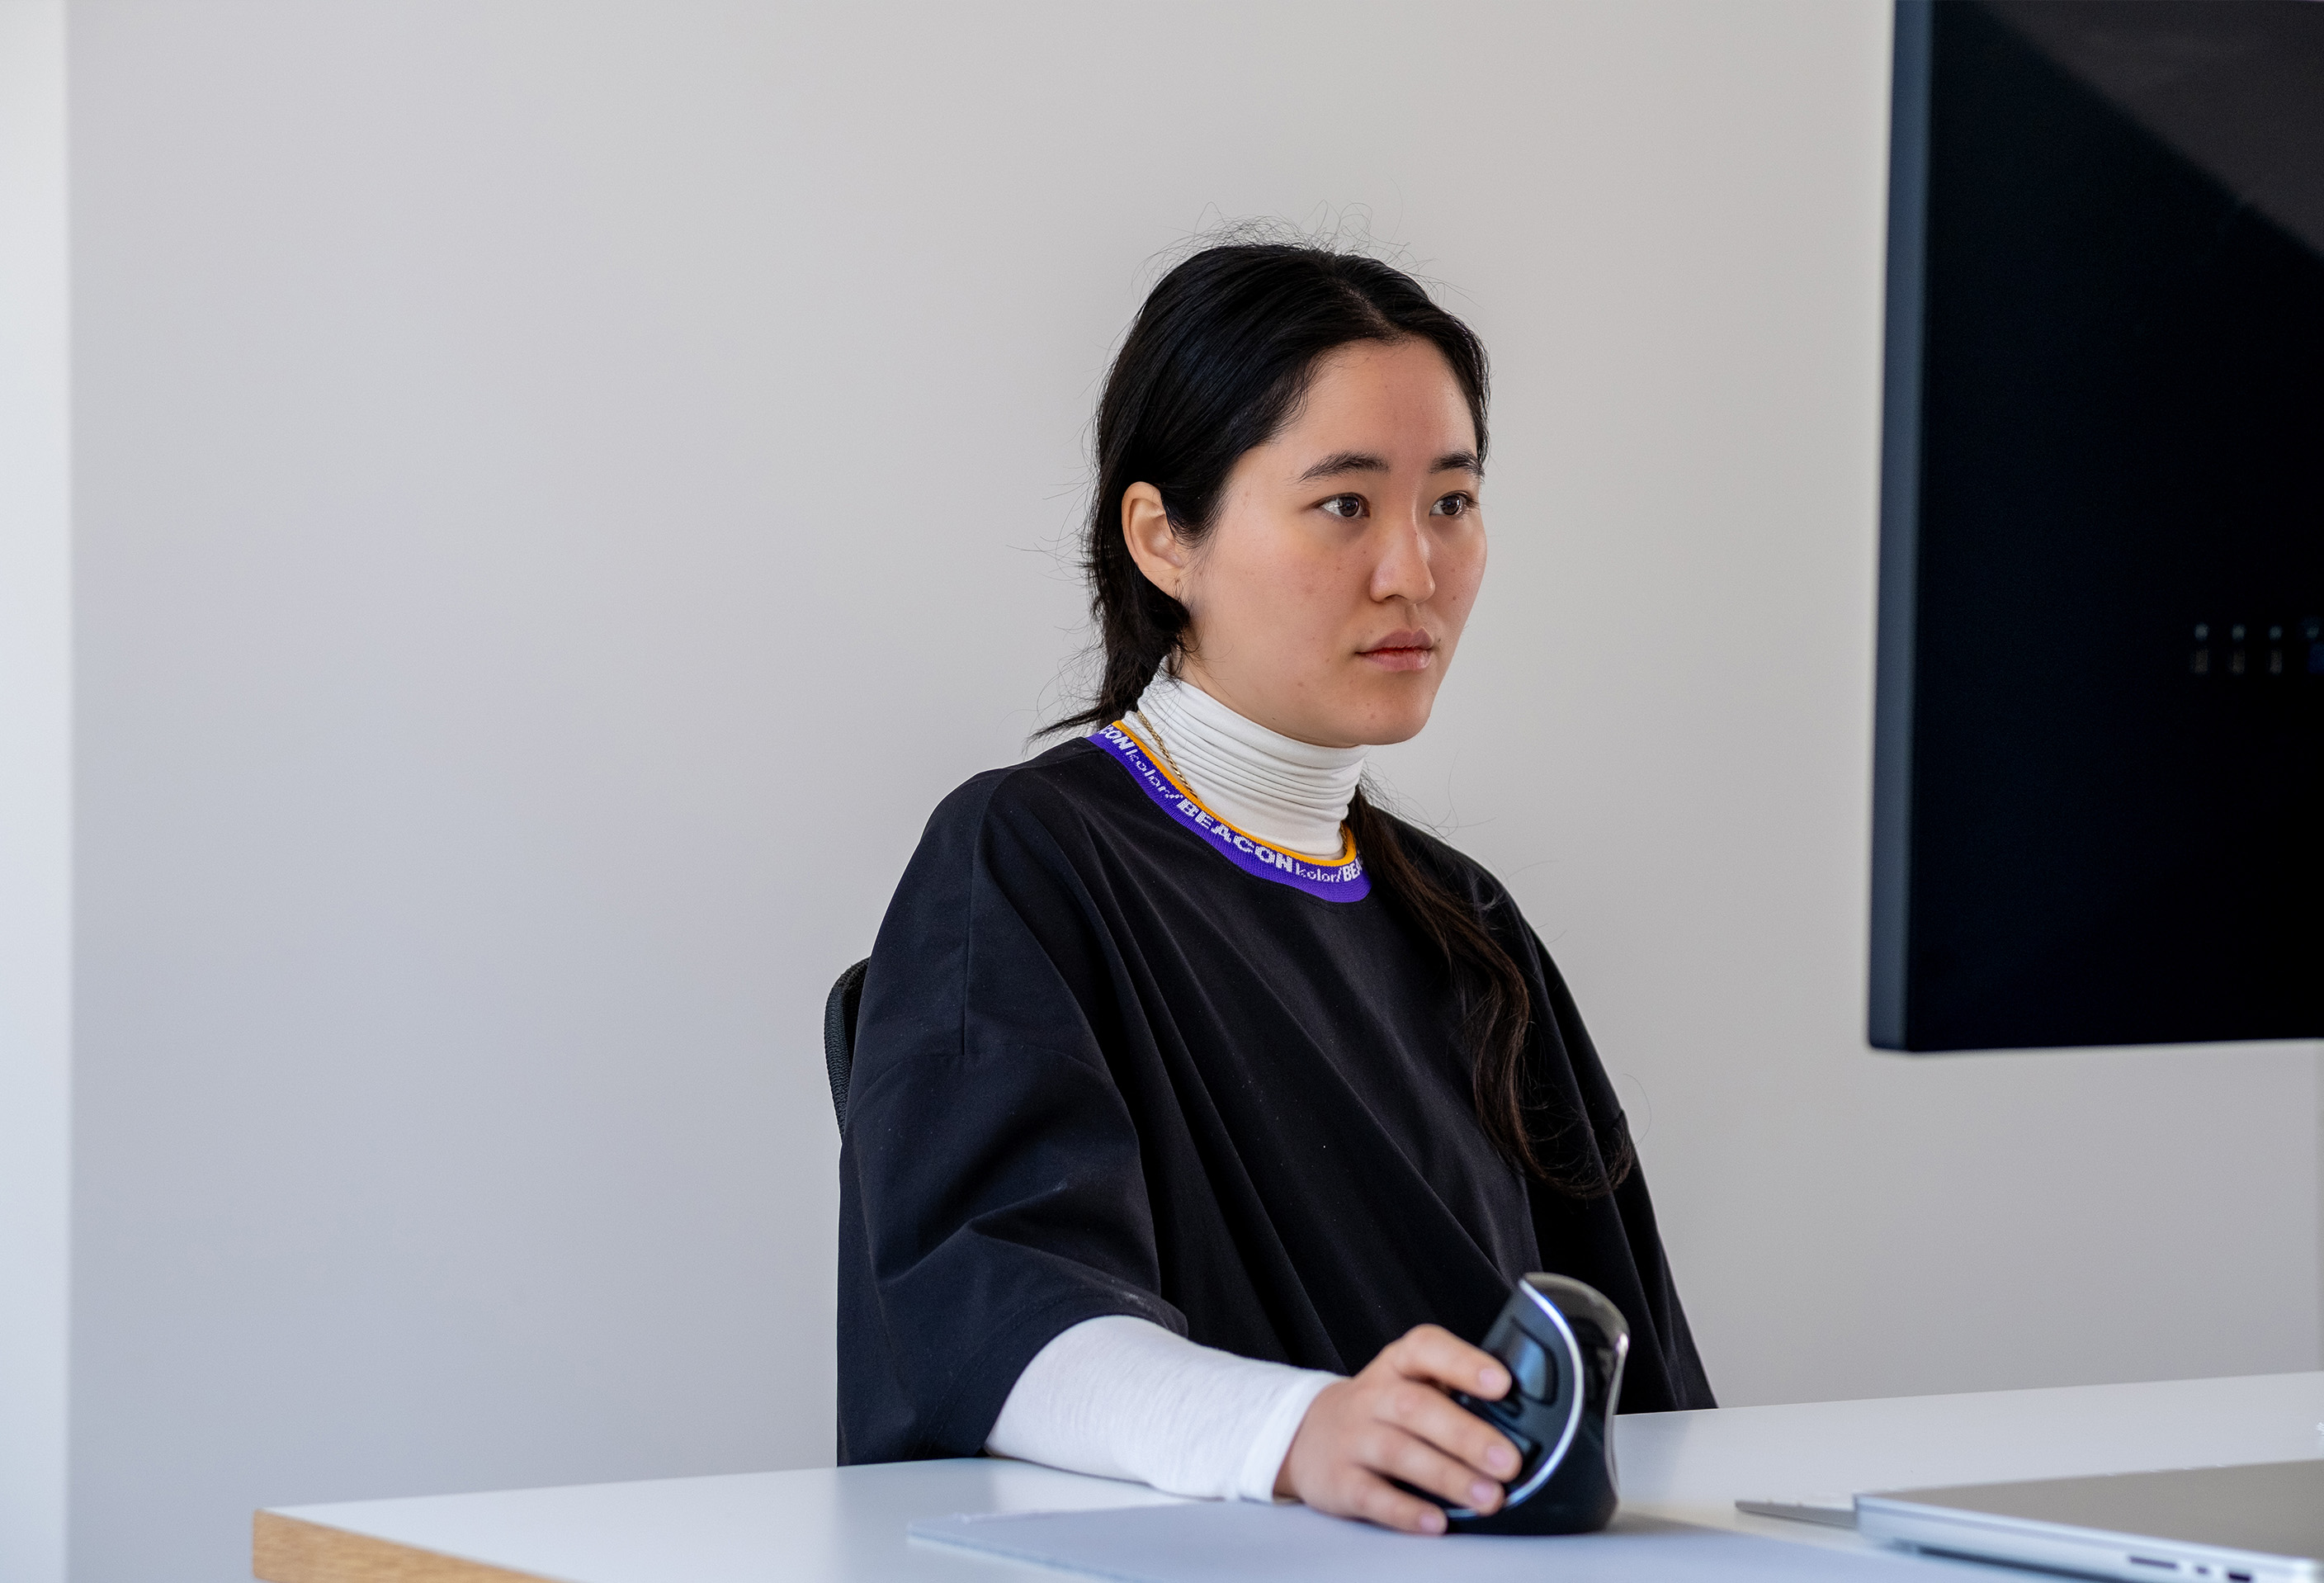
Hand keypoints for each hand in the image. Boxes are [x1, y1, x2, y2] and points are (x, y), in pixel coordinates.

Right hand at [1272, 1324, 1519, 1533]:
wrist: (1308, 1435)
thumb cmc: (1381, 1411)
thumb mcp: (1410, 1385)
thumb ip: (1455, 1395)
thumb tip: (1523, 1422)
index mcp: (1398, 1365)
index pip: (1426, 1349)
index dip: (1463, 1363)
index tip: (1501, 1383)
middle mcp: (1373, 1397)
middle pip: (1416, 1408)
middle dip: (1466, 1435)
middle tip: (1509, 1462)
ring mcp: (1353, 1438)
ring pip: (1398, 1452)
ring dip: (1447, 1476)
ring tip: (1489, 1498)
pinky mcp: (1339, 1480)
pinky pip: (1372, 1495)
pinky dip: (1405, 1510)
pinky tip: (1436, 1522)